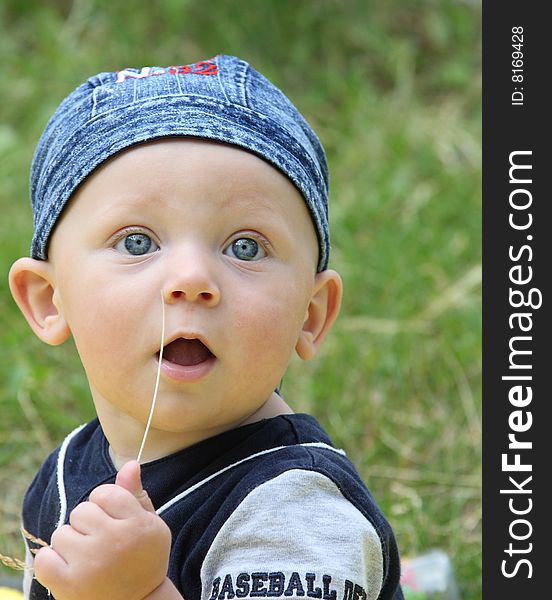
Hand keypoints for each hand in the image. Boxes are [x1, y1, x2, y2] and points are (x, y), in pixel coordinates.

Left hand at [33, 461, 178, 599]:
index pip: (105, 493)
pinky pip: (44, 557)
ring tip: (88, 557)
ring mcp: (90, 564)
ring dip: (71, 542)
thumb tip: (129, 463)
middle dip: (88, 523)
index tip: (114, 522)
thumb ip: (136, 494)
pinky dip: (52, 561)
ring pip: (62, 532)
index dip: (106, 505)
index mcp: (137, 525)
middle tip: (102, 542)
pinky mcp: (69, 585)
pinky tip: (69, 567)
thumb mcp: (150, 525)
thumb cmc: (144, 559)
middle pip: (82, 510)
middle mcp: (114, 542)